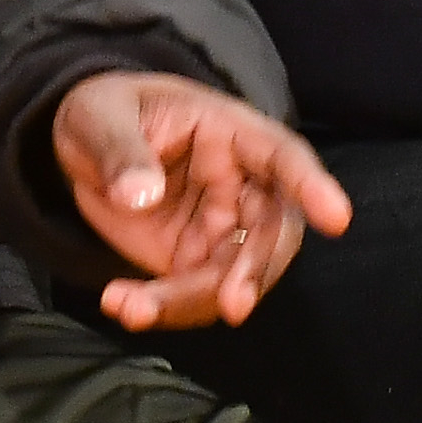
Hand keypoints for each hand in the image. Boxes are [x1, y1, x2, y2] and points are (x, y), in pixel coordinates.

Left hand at [54, 71, 351, 331]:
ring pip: (233, 273)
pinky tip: (125, 306)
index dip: (311, 186)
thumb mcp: (99, 115)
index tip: (337, 219)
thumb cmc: (104, 112)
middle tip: (232, 306)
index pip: (283, 156)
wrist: (85, 144)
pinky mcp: (195, 259)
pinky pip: (196, 293)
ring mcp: (223, 226)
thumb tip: (140, 195)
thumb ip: (119, 150)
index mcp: (230, 132)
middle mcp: (241, 182)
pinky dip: (166, 308)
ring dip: (195, 302)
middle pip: (271, 232)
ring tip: (135, 310)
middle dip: (255, 272)